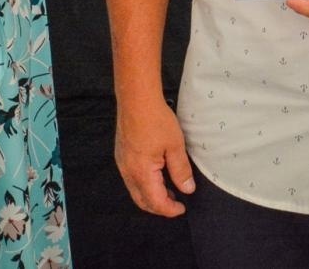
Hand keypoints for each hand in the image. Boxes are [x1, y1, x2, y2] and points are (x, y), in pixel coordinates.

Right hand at [115, 95, 194, 216]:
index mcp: (141, 173)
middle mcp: (128, 172)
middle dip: (159, 207)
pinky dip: (144, 184)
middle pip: (142, 201)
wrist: (136, 99)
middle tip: (176, 203)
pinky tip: (156, 175)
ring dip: (151, 196)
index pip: (156, 202)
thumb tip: (188, 189)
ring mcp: (122, 164)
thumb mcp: (175, 146)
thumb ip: (181, 170)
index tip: (183, 208)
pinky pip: (131, 179)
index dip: (170, 209)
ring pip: (135, 191)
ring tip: (169, 190)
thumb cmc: (156, 120)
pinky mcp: (121, 155)